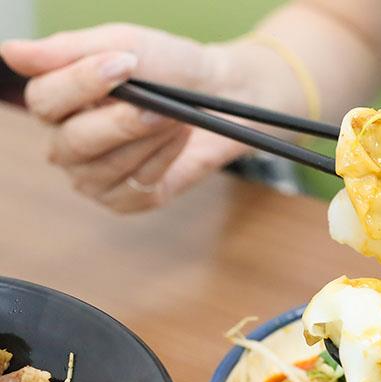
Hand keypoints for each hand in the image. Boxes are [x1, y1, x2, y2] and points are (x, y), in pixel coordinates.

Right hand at [0, 24, 255, 212]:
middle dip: (121, 123)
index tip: (125, 65)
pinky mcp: (128, 200)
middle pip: (72, 143)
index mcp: (58, 101)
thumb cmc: (171, 67)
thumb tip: (8, 52)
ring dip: (148, 140)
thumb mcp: (125, 45)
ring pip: (106, 168)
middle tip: (160, 105)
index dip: (81, 84)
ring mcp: (95, 177)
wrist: (223, 96)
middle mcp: (68, 143)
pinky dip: (164, 161)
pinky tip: (180, 139)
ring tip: (177, 116)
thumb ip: (69, 50)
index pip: (44, 100)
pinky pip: (137, 189)